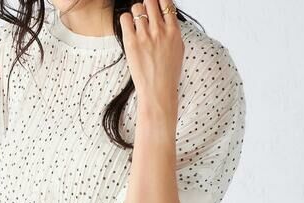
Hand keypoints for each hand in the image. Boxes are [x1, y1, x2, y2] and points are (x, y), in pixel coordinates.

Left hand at [120, 0, 183, 118]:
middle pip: (150, 1)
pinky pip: (125, 18)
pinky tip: (129, 29)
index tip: (156, 6)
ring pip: (137, 7)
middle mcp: (160, 31)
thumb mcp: (178, 51)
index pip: (166, 2)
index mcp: (173, 32)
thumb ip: (172, 32)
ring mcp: (145, 36)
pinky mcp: (132, 42)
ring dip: (136, 13)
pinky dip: (126, 20)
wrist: (158, 92)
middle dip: (147, 5)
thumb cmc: (168, 75)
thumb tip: (167, 19)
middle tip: (145, 15)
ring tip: (137, 25)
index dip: (159, 2)